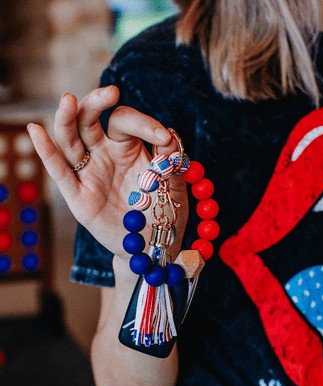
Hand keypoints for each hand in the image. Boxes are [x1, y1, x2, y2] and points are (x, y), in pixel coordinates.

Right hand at [27, 85, 187, 260]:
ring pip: (71, 141)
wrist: (153, 244)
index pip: (124, 121)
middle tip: (110, 92)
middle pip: (90, 121)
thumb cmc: (164, 210)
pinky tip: (36, 131)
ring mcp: (89, 174)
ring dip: (68, 120)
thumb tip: (169, 135)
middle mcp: (104, 154)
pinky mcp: (78, 197)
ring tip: (69, 100)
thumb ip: (170, 160)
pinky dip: (47, 153)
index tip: (163, 139)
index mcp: (127, 146)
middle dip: (96, 103)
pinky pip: (61, 172)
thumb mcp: (174, 184)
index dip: (143, 124)